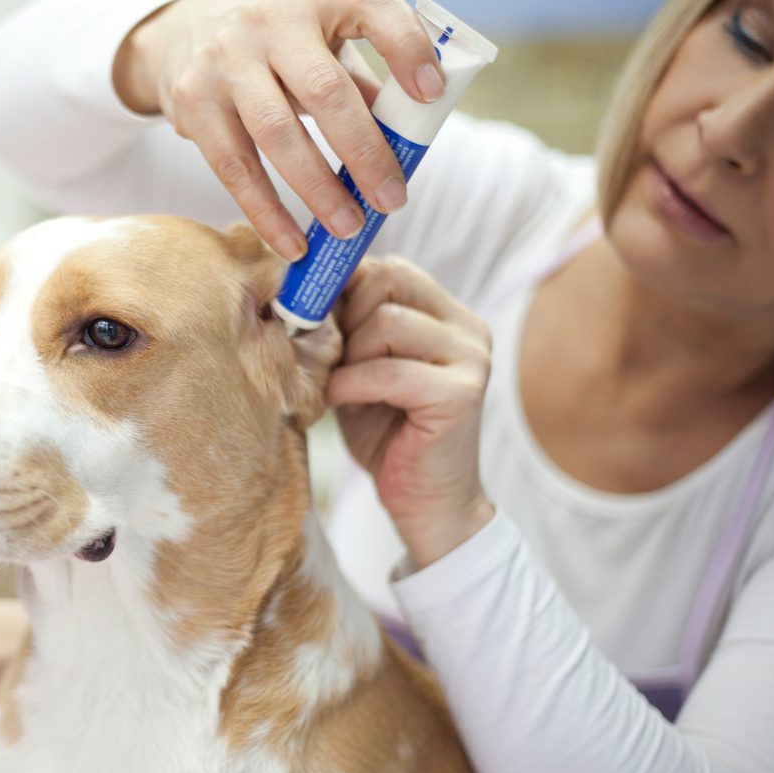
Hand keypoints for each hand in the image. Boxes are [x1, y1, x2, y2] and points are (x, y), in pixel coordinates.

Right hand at [113, 0, 444, 260]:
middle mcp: (269, 22)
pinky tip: (292, 244)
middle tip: (391, 201)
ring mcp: (225, 61)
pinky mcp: (194, 103)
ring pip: (276, 134)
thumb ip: (365, 84)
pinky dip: (267, 213)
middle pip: (325, 91)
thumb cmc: (281, 50)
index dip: (407, 48)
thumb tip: (409, 145)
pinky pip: (234, 168)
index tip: (432, 94)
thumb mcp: (324, 45)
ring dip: (318, 190)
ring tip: (347, 229)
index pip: (372, 6)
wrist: (188, 36)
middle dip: (364, 152)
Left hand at [326, 257, 494, 567]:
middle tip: (329, 358)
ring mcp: (471, 358)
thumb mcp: (360, 368)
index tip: (315, 321)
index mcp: (448, 315)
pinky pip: (389, 370)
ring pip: (388, 321)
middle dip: (346, 318)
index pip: (389, 268)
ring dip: (348, 355)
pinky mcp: (461, 393)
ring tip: (339, 387)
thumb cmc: (386, 435)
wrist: (425, 503)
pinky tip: (339, 403)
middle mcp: (468, 328)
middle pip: (388, 280)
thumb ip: (347, 327)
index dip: (342, 289)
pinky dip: (353, 384)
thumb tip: (302, 288)